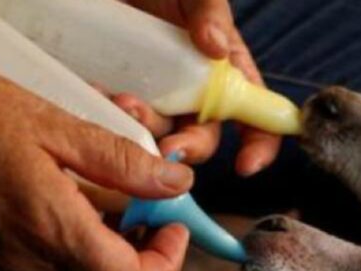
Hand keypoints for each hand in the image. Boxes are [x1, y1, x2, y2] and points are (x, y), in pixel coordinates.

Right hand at [0, 54, 194, 270]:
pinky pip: (48, 263)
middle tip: (152, 206)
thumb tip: (176, 183)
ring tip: (112, 193)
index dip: (167, 263)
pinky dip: (76, 240)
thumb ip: (122, 161)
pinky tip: (72, 197)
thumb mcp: (55, 124)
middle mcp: (25, 258)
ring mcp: (2, 261)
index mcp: (49, 228)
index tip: (175, 226)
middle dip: (144, 250)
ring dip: (111, 245)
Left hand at [119, 0, 280, 175]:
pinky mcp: (120, 95)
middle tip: (172, 147)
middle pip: (203, 138)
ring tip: (125, 102)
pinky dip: (113, 118)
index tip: (245, 165)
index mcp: (224, 72)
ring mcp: (156, 97)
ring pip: (159, 134)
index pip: (256, 118)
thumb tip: (217, 48)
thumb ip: (210, 11)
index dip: (258, 146)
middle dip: (191, 147)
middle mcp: (194, 92)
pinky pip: (120, 120)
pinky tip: (102, 97)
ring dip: (146, 130)